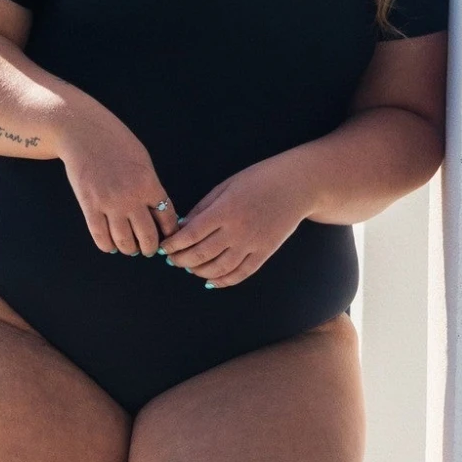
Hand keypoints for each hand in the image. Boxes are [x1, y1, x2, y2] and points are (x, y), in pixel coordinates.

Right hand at [59, 102, 173, 256]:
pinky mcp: (89, 206)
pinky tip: (110, 245)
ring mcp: (109, 204)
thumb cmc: (114, 142)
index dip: (169, 233)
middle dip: (150, 247)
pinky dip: (107, 246)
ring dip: (129, 249)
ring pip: (124, 242)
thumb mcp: (143, 161)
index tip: (167, 237)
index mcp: (149, 184)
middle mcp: (131, 198)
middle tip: (148, 249)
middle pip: (148, 237)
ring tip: (129, 248)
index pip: (168, 219)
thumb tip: (157, 210)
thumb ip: (150, 185)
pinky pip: (100, 237)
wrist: (83, 132)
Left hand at [159, 158, 307, 287]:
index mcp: (224, 211)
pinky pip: (241, 273)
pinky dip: (224, 281)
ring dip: (199, 272)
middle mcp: (237, 230)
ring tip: (190, 269)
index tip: (164, 248)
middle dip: (181, 261)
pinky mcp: (265, 252)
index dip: (173, 245)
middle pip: (201, 255)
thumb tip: (183, 228)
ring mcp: (252, 244)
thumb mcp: (225, 186)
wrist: (297, 186)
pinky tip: (212, 281)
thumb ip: (203, 208)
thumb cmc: (259, 180)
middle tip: (172, 260)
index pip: (190, 235)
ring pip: (218, 269)